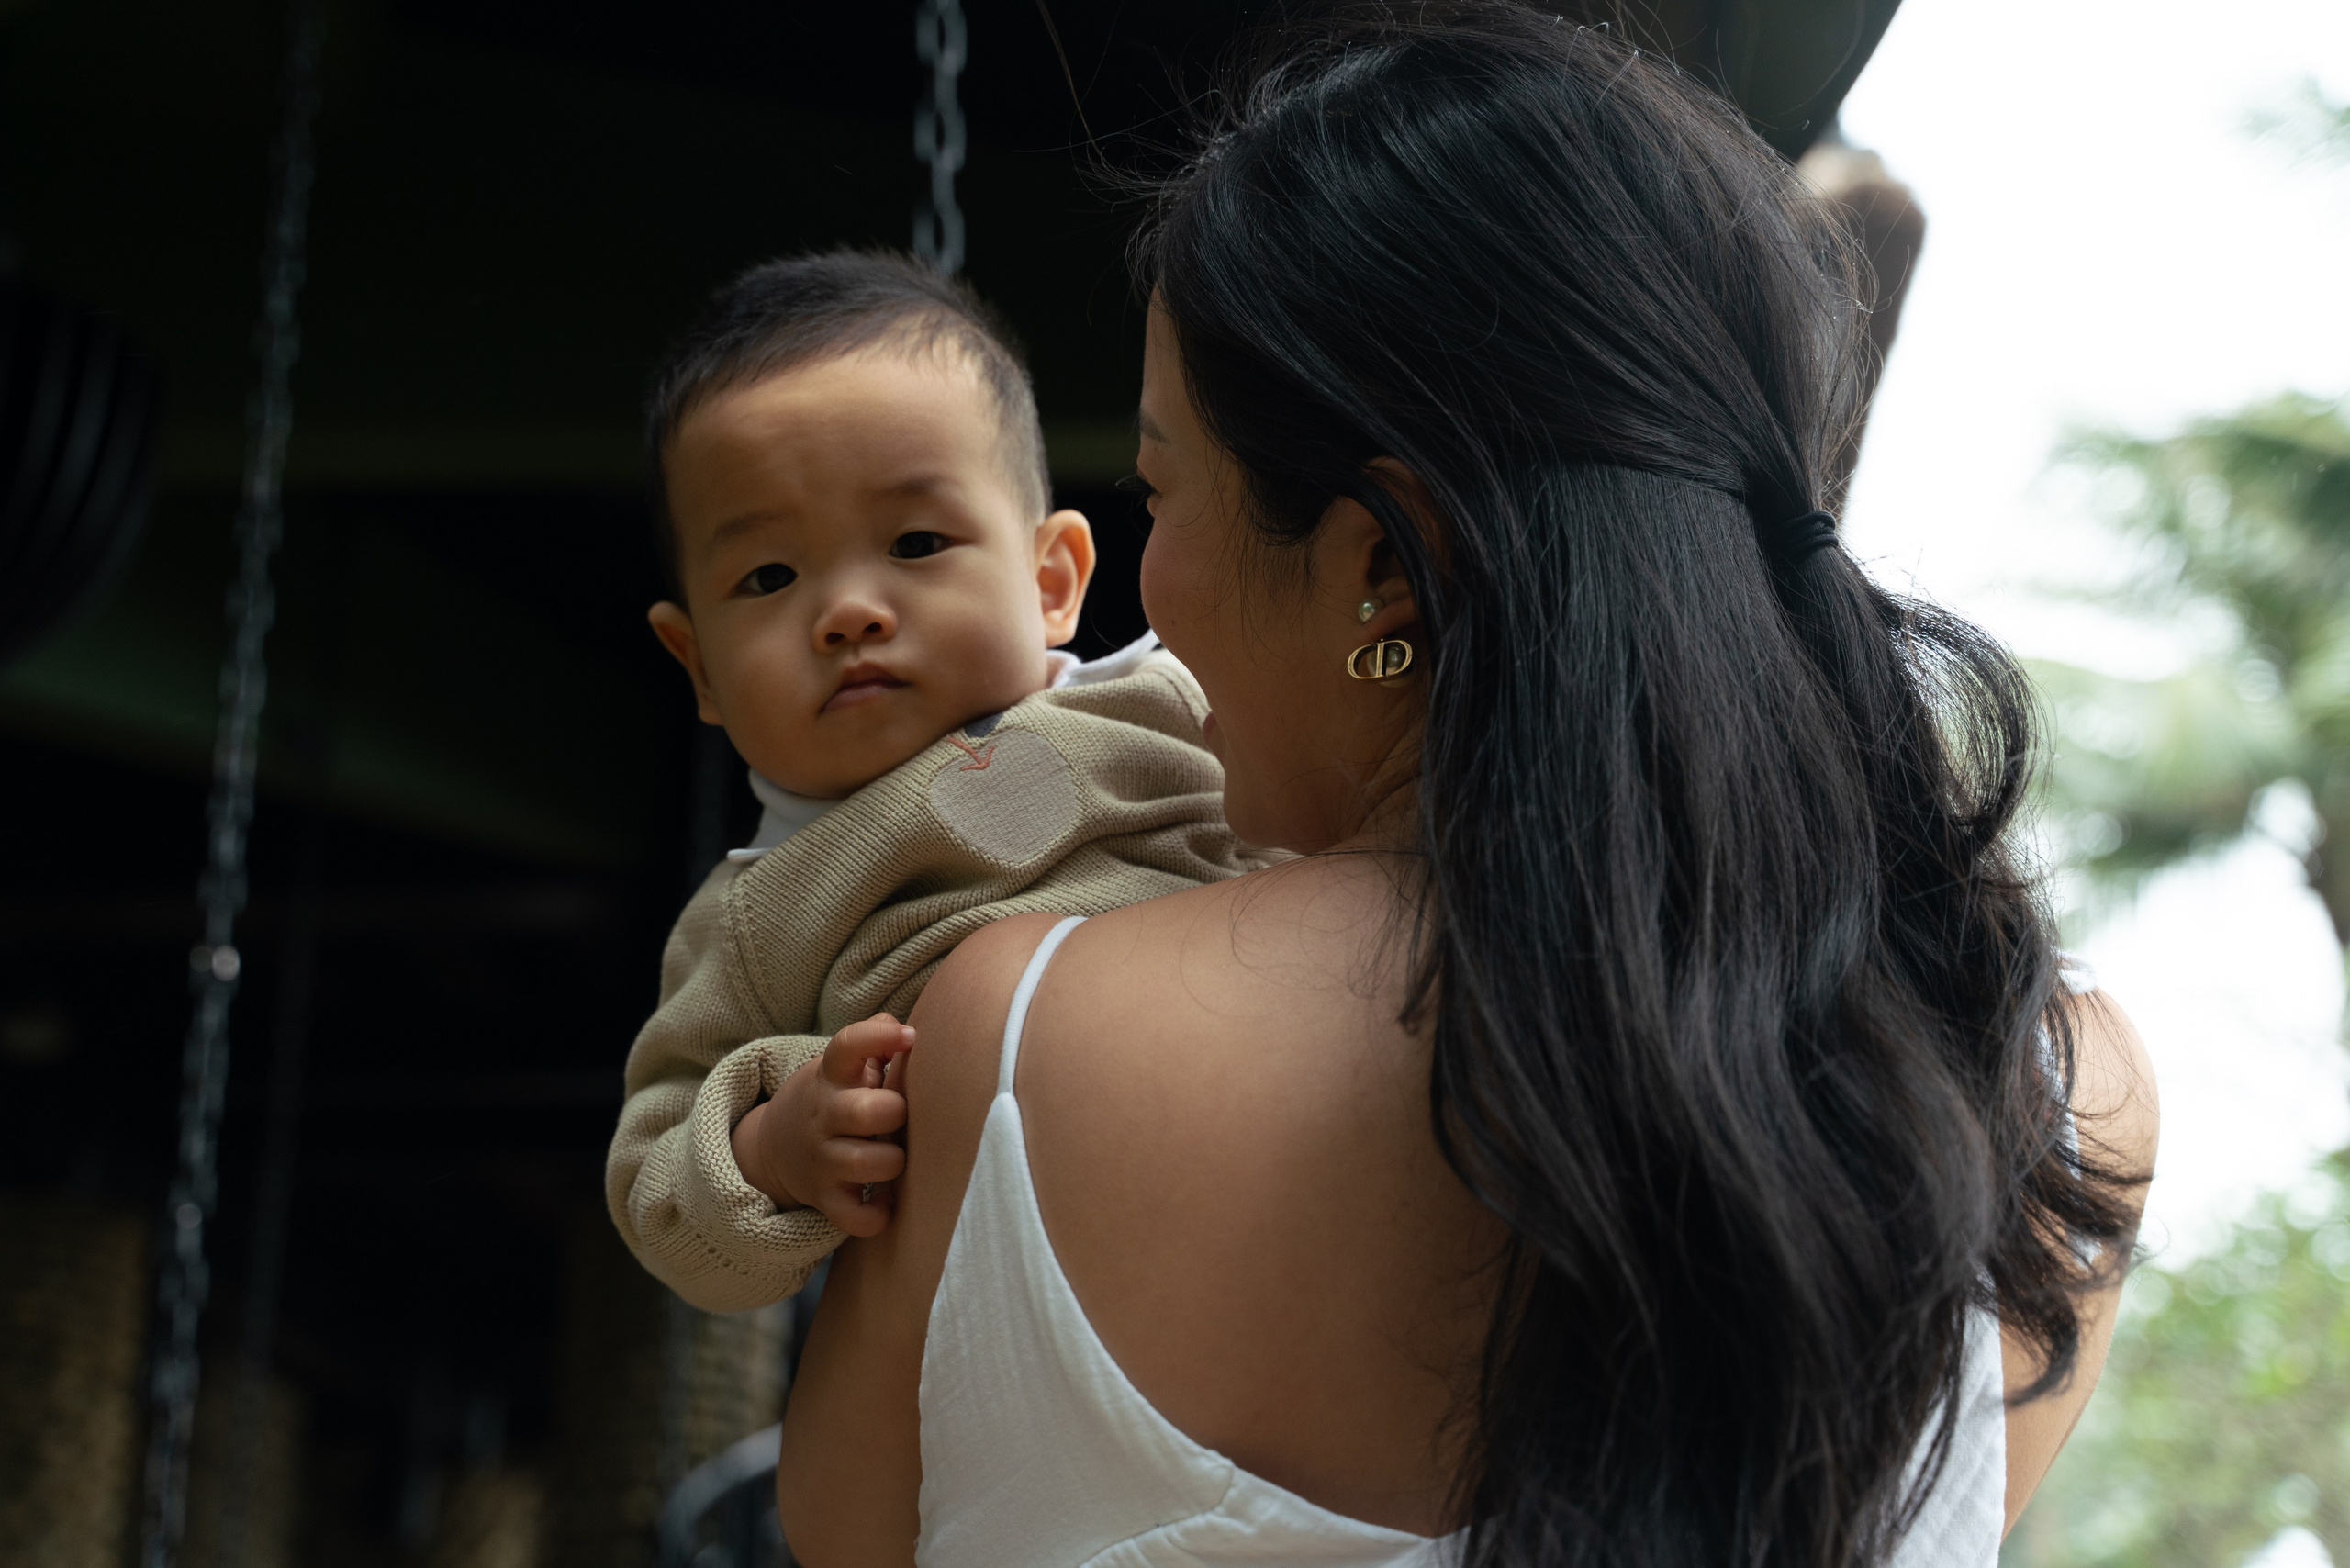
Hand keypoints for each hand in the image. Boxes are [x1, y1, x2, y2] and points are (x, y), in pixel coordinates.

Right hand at [731, 1014, 913, 1236]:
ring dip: (892, 1162)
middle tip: (898, 1116)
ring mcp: (822, 1160)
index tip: (909, 1037)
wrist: (773, 1147)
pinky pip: (854, 1216)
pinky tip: (883, 1199)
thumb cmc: (831, 1098)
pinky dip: (876, 1215)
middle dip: (895, 1112)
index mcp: (830, 1077)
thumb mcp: (841, 1065)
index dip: (880, 1037)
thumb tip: (904, 1028)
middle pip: (866, 1111)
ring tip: (894, 1157)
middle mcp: (824, 1116)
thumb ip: (873, 1040)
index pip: (846, 1045)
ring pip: (866, 1164)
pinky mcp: (824, 1198)